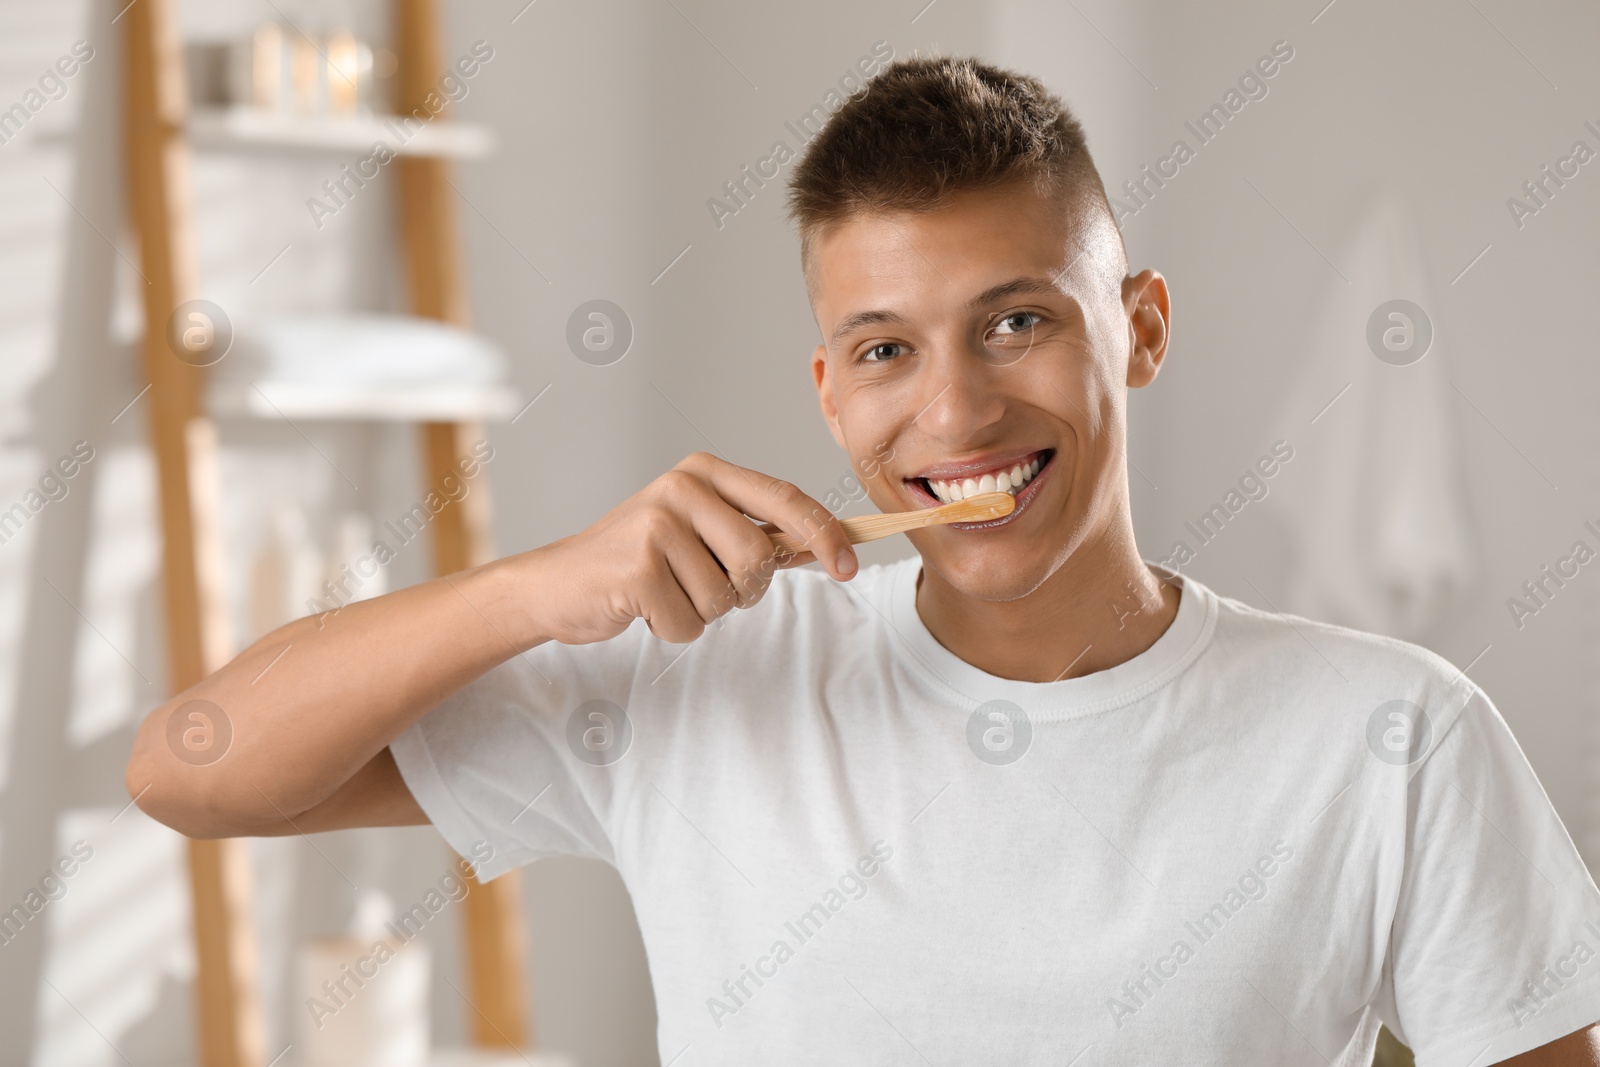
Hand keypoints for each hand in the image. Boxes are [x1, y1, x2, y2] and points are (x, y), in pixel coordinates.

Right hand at [527, 452, 857, 644]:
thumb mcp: (699, 533)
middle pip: (759, 558)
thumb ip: (756, 535)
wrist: (559, 584)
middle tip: (703, 588)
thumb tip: (827, 547)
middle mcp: (682, 488)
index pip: (784, 499)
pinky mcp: (637, 568)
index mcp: (704, 472)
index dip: (825, 534)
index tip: (850, 567)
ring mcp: (657, 525)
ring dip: (701, 612)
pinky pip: (690, 622)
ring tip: (665, 592)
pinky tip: (643, 607)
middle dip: (743, 590)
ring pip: (726, 597)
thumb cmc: (639, 562)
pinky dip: (672, 629)